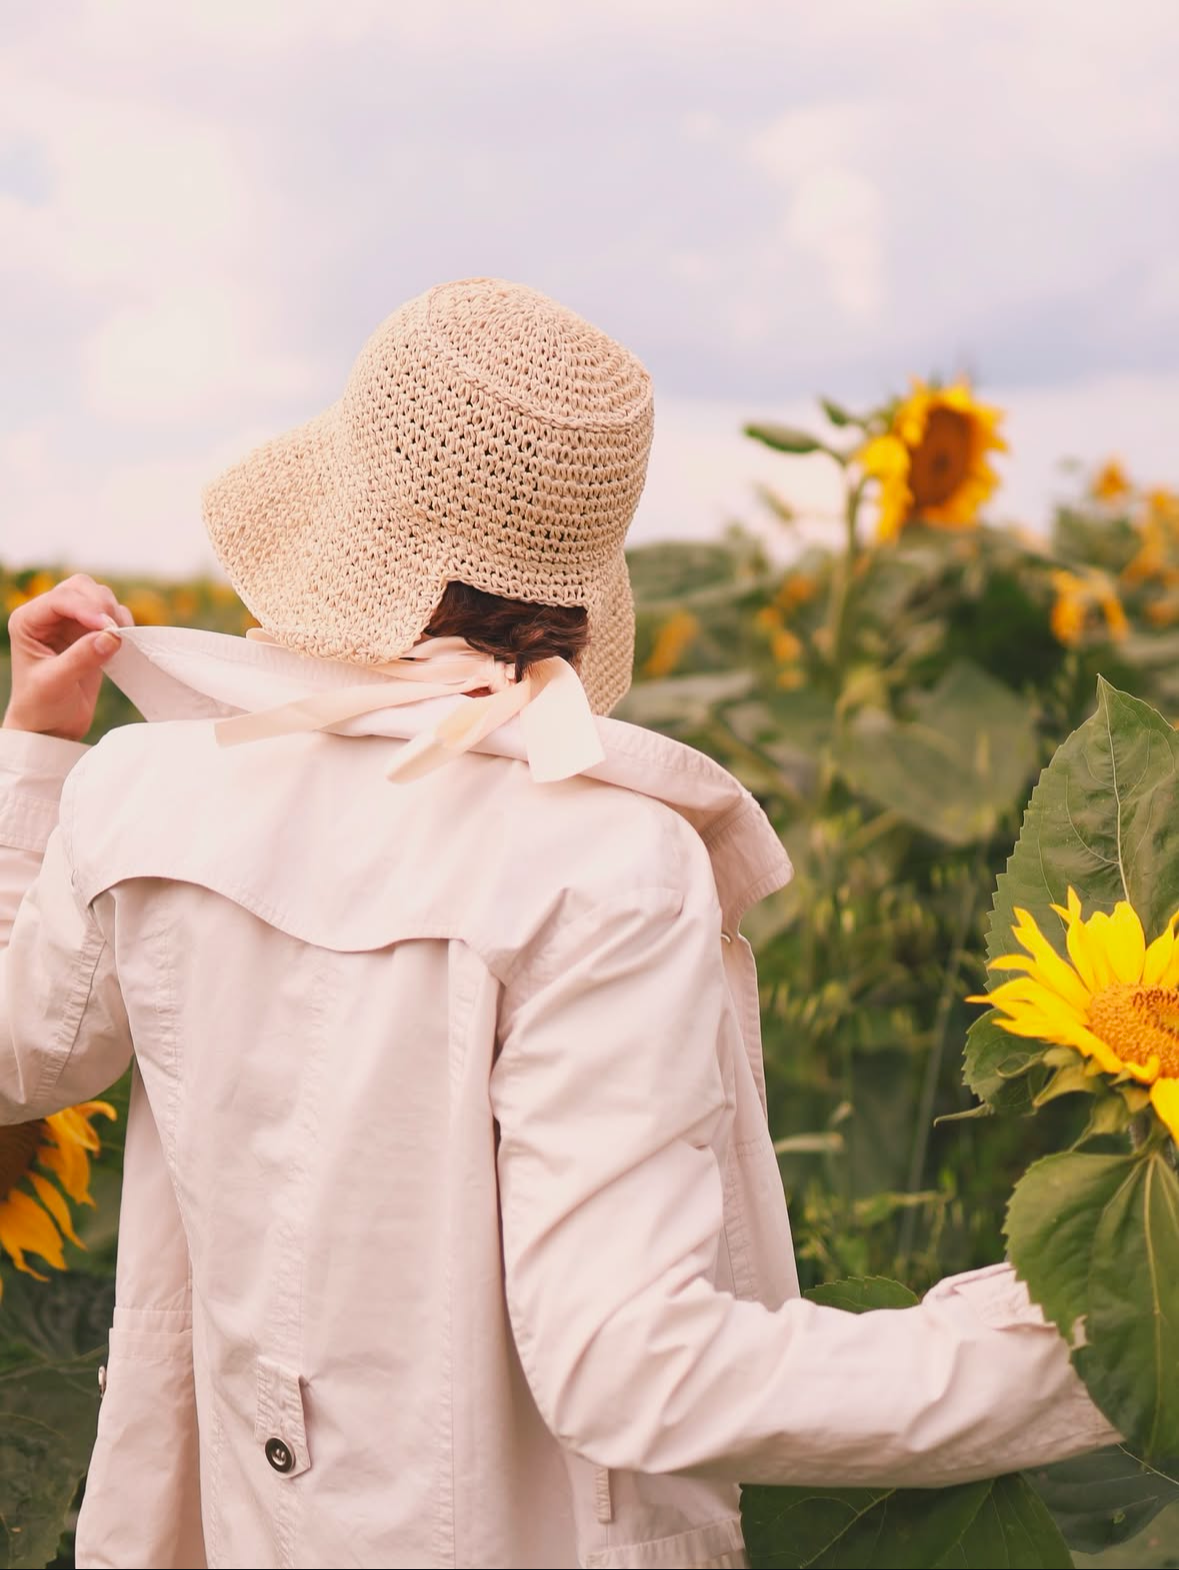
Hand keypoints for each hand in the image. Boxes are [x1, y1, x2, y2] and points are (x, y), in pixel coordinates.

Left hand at [3, 575, 133, 741]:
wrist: (51, 726)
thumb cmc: (41, 706)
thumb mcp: (55, 683)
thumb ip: (81, 658)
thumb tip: (112, 636)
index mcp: (27, 621)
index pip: (59, 600)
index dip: (85, 608)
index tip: (108, 627)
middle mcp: (47, 616)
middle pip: (79, 587)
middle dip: (100, 603)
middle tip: (116, 629)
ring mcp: (69, 623)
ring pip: (97, 596)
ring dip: (112, 611)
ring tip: (118, 637)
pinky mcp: (89, 633)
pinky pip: (111, 614)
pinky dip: (121, 621)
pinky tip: (120, 641)